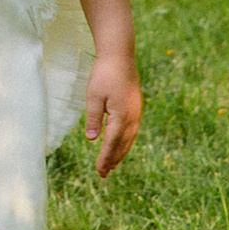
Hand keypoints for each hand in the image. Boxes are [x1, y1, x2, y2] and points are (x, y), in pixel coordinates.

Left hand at [84, 50, 141, 174]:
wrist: (120, 56)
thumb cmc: (104, 74)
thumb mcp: (93, 96)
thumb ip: (93, 118)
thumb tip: (92, 139)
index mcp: (121, 117)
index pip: (111, 143)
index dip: (105, 158)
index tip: (99, 171)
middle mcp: (132, 118)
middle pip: (122, 145)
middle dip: (113, 160)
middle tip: (103, 173)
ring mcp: (136, 113)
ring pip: (129, 139)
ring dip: (120, 152)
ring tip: (112, 164)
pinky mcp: (136, 108)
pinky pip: (132, 131)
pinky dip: (125, 141)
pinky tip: (120, 144)